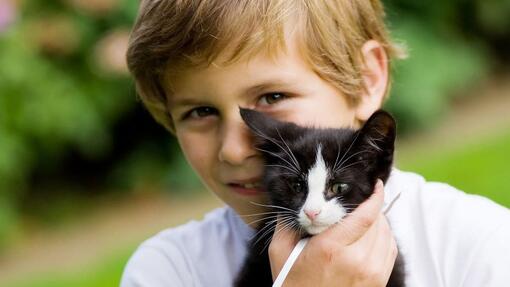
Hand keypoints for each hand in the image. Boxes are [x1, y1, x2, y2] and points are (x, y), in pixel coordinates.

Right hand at [269, 180, 397, 286]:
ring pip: (387, 234)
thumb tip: (293, 199)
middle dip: (372, 207)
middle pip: (378, 222)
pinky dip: (384, 238)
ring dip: (379, 222)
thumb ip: (286, 223)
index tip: (375, 185)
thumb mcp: (280, 252)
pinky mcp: (378, 282)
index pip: (365, 215)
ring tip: (364, 219)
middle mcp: (356, 260)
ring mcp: (371, 273)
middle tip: (361, 201)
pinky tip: (370, 236)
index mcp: (331, 249)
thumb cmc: (293, 284)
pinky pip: (390, 250)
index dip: (375, 196)